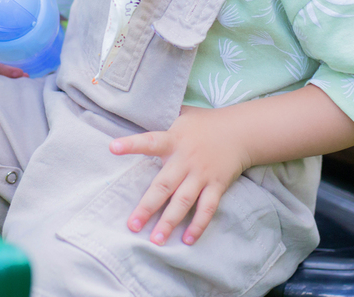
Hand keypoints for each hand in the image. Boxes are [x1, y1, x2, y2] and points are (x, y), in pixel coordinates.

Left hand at [109, 106, 250, 245]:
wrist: (241, 131)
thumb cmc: (205, 123)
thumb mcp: (183, 115)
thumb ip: (162, 120)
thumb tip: (138, 112)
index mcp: (174, 140)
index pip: (150, 141)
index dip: (131, 144)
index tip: (112, 148)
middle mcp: (186, 159)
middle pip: (164, 185)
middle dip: (147, 206)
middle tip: (133, 225)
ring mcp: (202, 174)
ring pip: (183, 201)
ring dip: (169, 222)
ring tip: (156, 240)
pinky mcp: (217, 185)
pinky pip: (207, 208)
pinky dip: (198, 224)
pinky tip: (187, 240)